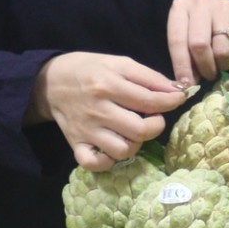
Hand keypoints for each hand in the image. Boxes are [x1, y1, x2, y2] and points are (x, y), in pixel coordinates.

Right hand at [31, 52, 185, 171]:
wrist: (50, 81)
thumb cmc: (90, 69)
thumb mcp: (119, 63)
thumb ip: (149, 76)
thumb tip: (177, 90)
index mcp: (108, 85)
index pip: (150, 100)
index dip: (171, 101)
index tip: (178, 99)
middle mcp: (97, 110)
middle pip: (140, 131)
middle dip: (156, 125)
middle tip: (152, 117)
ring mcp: (86, 131)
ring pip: (122, 151)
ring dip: (135, 143)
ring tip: (133, 131)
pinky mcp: (76, 145)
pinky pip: (95, 164)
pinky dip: (108, 161)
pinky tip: (113, 148)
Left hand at [166, 0, 228, 85]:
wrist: (228, 10)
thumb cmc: (203, 28)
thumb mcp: (188, 37)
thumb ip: (185, 56)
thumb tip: (187, 84)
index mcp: (180, 7)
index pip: (177, 40)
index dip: (182, 66)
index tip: (186, 84)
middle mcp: (201, 2)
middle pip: (199, 44)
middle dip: (204, 67)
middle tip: (208, 76)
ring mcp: (223, 5)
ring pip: (221, 49)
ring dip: (221, 65)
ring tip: (220, 64)